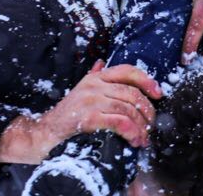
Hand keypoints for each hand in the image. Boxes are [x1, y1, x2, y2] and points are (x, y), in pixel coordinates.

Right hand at [0, 62, 160, 163]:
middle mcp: (94, 85)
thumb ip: (93, 77)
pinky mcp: (89, 117)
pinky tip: (134, 139)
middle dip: (147, 110)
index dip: (146, 80)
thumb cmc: (66, 115)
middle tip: (151, 126)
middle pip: (132, 92)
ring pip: (128, 108)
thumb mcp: (80, 91)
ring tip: (143, 138)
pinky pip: (119, 121)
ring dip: (141, 126)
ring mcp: (91, 100)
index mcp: (95, 78)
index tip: (158, 93)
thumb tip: (100, 63)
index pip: (127, 71)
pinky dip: (131, 131)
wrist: (44, 132)